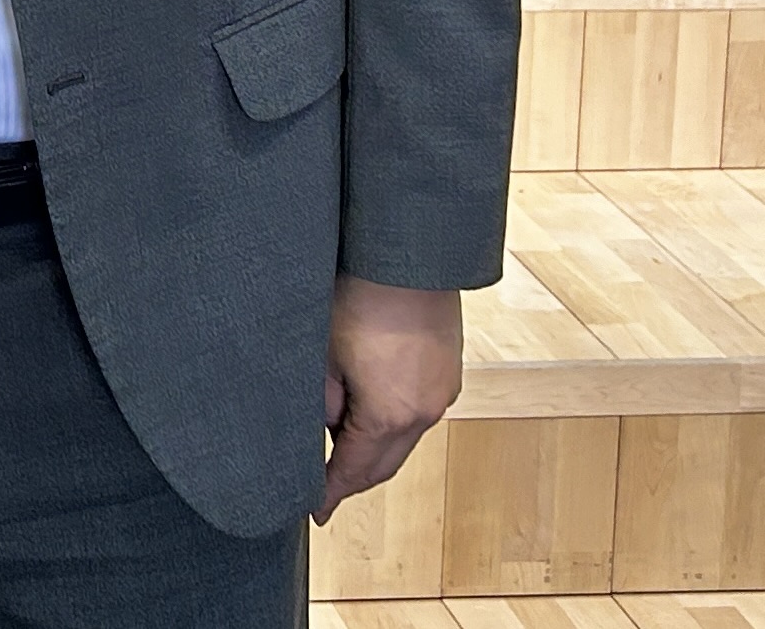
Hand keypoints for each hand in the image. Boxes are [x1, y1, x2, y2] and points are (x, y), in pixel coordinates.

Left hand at [313, 275, 462, 525]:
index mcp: (390, 415)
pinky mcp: (449, 372)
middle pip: (384, 465)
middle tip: (326, 488)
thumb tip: (325, 425)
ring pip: (404, 440)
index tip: (314, 510)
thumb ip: (321, 401)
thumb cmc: (360, 296)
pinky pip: (419, 415)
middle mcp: (425, 412)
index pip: (354, 470)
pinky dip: (394, 425)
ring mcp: (443, 392)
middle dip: (353, 478)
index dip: (331, 491)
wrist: (409, 254)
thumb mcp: (323, 354)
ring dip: (374, 449)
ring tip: (341, 446)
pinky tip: (372, 412)